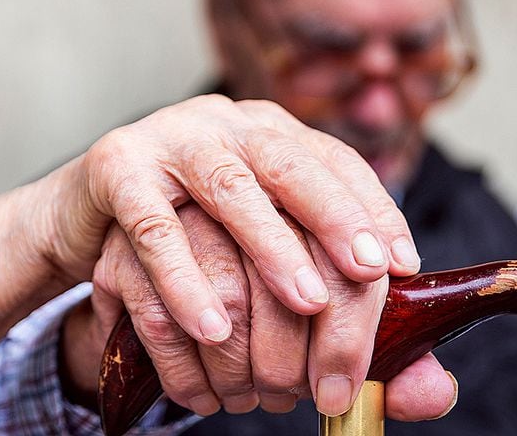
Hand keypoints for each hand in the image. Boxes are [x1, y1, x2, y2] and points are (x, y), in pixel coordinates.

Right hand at [49, 95, 420, 345]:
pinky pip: (153, 226)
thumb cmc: (186, 236)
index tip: (400, 266)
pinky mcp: (116, 167)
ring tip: (305, 301)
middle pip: (288, 161)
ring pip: (227, 186)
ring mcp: (169, 139)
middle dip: (334, 215)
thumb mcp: (252, 256)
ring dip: (269, 245)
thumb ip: (334, 317)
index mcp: (267, 134)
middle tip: (368, 272)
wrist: (88, 212)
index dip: (372, 208)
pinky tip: (213, 325)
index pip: (333, 161)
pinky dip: (183, 278)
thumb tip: (428, 392)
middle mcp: (224, 125)